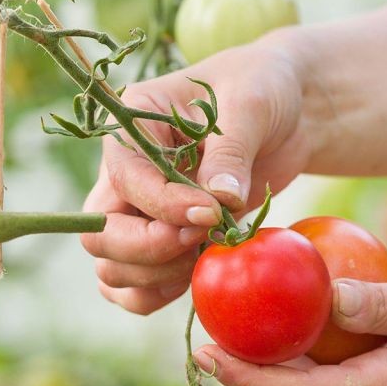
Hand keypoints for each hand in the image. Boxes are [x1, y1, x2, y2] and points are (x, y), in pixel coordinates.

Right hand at [80, 35, 310, 314]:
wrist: (286, 112)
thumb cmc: (263, 89)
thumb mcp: (250, 105)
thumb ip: (230, 152)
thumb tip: (219, 200)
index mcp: (131, 126)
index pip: (125, 181)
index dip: (164, 207)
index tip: (212, 214)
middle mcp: (122, 172)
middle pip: (100, 234)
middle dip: (148, 250)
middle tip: (200, 240)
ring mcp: (136, 211)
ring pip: (110, 268)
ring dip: (154, 277)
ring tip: (204, 255)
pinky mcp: (159, 241)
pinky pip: (131, 288)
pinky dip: (156, 295)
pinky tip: (197, 277)